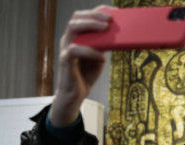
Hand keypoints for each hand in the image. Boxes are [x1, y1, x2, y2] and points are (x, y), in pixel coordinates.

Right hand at [50, 5, 113, 125]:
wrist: (76, 93)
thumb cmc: (86, 73)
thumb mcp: (99, 56)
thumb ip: (104, 45)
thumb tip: (119, 36)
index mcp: (78, 36)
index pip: (84, 16)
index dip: (97, 11)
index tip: (113, 12)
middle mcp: (69, 39)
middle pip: (77, 18)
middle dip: (94, 15)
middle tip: (110, 19)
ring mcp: (66, 48)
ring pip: (73, 28)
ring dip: (90, 25)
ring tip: (105, 28)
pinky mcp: (65, 61)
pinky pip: (74, 50)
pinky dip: (88, 51)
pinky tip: (100, 55)